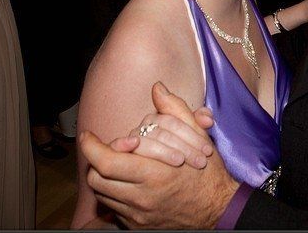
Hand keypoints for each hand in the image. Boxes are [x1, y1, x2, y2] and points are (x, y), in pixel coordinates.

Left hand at [81, 82, 238, 228]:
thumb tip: (158, 89)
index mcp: (156, 174)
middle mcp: (142, 197)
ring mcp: (138, 214)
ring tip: (118, 164)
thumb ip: (175, 110)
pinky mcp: (137, 226)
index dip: (92, 147)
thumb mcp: (197, 138)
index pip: (107, 162)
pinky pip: (113, 208)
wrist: (219, 210)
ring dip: (105, 176)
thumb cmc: (208, 174)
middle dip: (96, 160)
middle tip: (105, 150)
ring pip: (102, 193)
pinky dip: (115, 193)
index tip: (88, 136)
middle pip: (97, 177)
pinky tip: (129, 182)